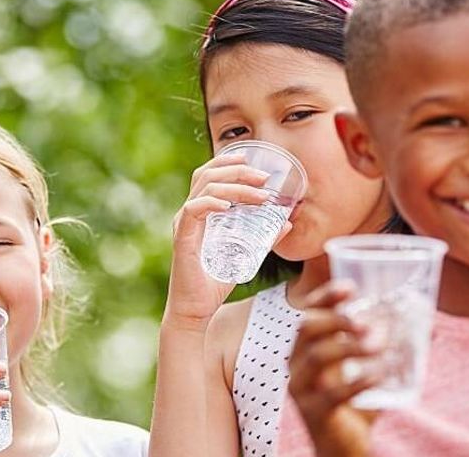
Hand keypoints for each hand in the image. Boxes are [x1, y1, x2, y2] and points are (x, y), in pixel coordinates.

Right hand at [166, 152, 288, 327]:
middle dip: (237, 169)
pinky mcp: (182, 238)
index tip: (251, 158)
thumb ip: (264, 237)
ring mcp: (184, 224)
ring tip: (259, 193)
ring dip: (234, 185)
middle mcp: (189, 214)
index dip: (227, 161)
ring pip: (205, 188)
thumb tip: (286, 222)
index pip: (209, 175)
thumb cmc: (215, 282)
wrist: (196, 310)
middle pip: (207, 174)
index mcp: (201, 212)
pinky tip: (229, 205)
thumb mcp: (246, 255)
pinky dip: (212, 202)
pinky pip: (193, 210)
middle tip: (264, 176)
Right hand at [288, 281, 381, 456]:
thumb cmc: (356, 401)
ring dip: (349, 346)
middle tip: (366, 321)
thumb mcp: (369, 368)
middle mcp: (297, 363)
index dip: (326, 296)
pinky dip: (359, 380)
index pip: (308, 312)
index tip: (351, 287)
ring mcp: (302, 388)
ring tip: (379, 344)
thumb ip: (392, 347)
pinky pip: (333, 393)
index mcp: (306, 347)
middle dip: (336, 318)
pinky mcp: (315, 412)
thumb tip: (431, 325)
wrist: (343, 447)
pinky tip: (380, 375)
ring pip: (317, 356)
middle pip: (306, 328)